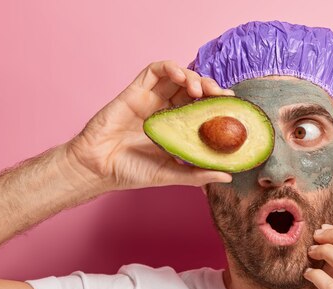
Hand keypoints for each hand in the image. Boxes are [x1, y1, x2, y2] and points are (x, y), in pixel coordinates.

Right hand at [65, 60, 233, 191]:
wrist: (99, 167)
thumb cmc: (132, 172)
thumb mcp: (172, 174)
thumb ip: (198, 173)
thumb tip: (228, 177)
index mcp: (176, 127)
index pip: (202, 108)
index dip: (218, 104)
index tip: (233, 107)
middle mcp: (166, 110)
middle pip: (194, 89)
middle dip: (210, 88)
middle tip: (221, 96)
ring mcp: (151, 99)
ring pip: (178, 77)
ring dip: (194, 77)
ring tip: (200, 90)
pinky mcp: (136, 90)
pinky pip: (156, 70)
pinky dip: (172, 67)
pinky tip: (182, 76)